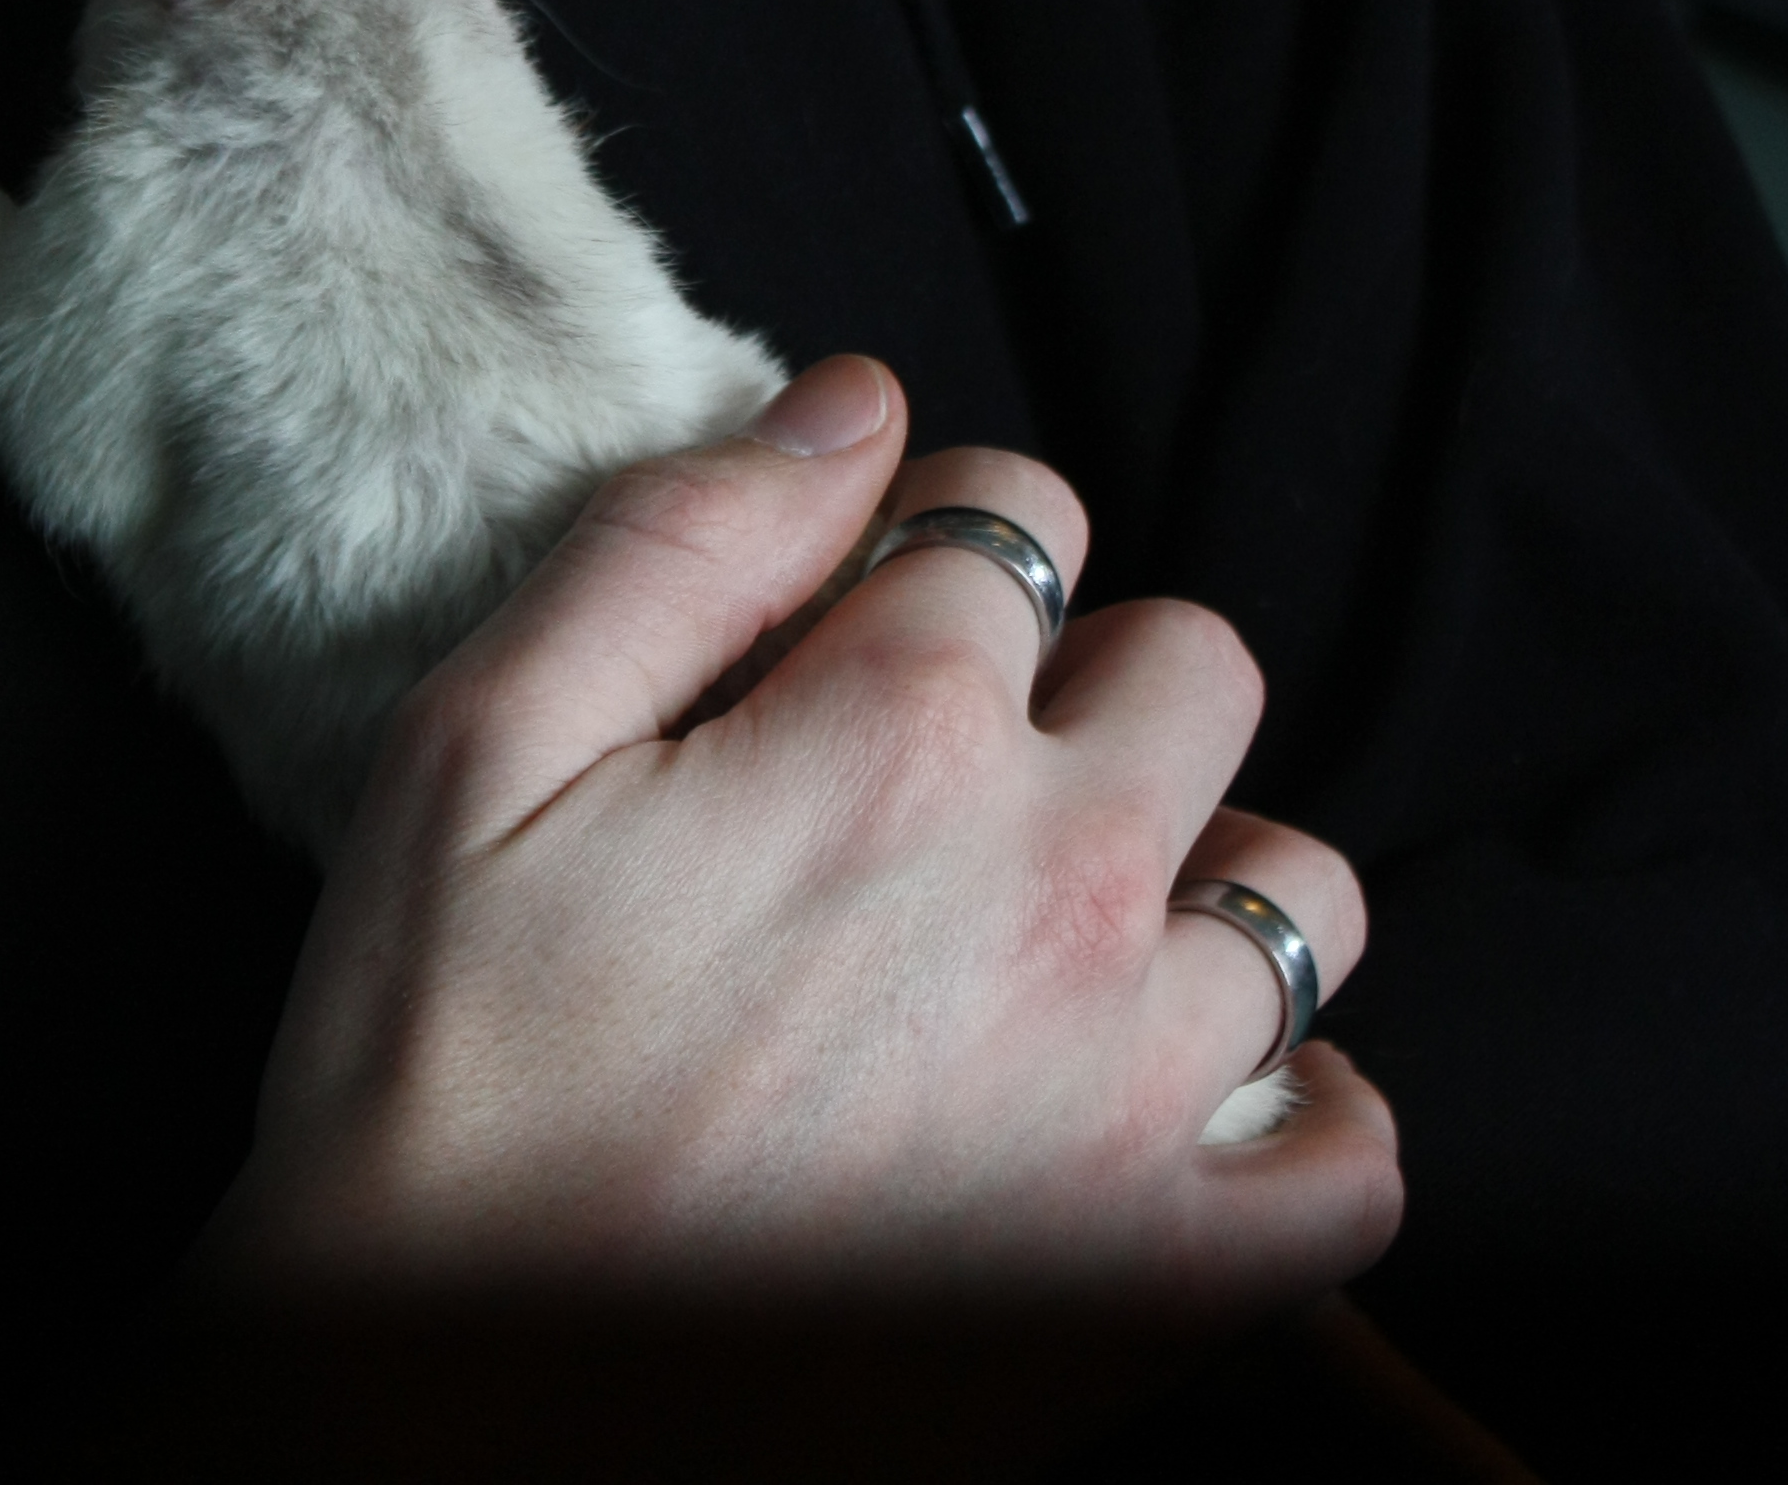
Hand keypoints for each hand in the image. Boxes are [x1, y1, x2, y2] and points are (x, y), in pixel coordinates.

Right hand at [208, 354, 1398, 1320]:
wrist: (453, 1423)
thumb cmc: (434, 1091)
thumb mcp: (470, 758)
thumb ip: (673, 547)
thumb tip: (853, 404)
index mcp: (890, 733)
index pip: (1014, 513)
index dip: (930, 547)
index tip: (853, 632)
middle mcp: (1060, 884)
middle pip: (1192, 666)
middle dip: (1080, 680)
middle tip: (939, 778)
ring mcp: (1140, 1088)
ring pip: (1295, 885)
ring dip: (1195, 875)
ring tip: (1049, 937)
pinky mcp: (1172, 1275)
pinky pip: (1353, 1153)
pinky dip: (1293, 1110)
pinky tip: (1172, 1101)